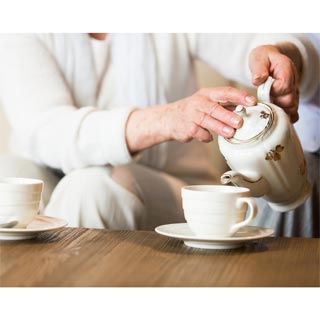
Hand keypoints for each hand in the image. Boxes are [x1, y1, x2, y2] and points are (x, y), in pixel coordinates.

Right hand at [126, 87, 256, 152]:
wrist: (169, 118)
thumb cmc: (192, 111)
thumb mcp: (207, 102)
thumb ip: (224, 105)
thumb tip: (245, 109)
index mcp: (207, 94)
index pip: (225, 92)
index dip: (239, 96)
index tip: (252, 102)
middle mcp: (199, 103)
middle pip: (214, 108)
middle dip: (228, 115)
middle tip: (240, 122)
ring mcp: (191, 115)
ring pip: (206, 121)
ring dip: (219, 127)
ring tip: (230, 133)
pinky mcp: (187, 128)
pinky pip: (198, 133)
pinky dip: (206, 136)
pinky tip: (209, 138)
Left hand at [249, 44, 301, 122]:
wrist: (268, 58)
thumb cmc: (263, 58)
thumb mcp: (258, 59)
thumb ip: (259, 69)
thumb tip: (258, 80)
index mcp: (286, 69)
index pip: (283, 87)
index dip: (273, 93)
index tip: (262, 93)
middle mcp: (293, 81)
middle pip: (290, 101)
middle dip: (275, 106)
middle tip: (262, 106)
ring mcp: (293, 90)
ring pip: (292, 108)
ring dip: (280, 113)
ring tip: (267, 113)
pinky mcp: (290, 98)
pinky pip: (293, 111)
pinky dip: (286, 116)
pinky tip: (276, 118)